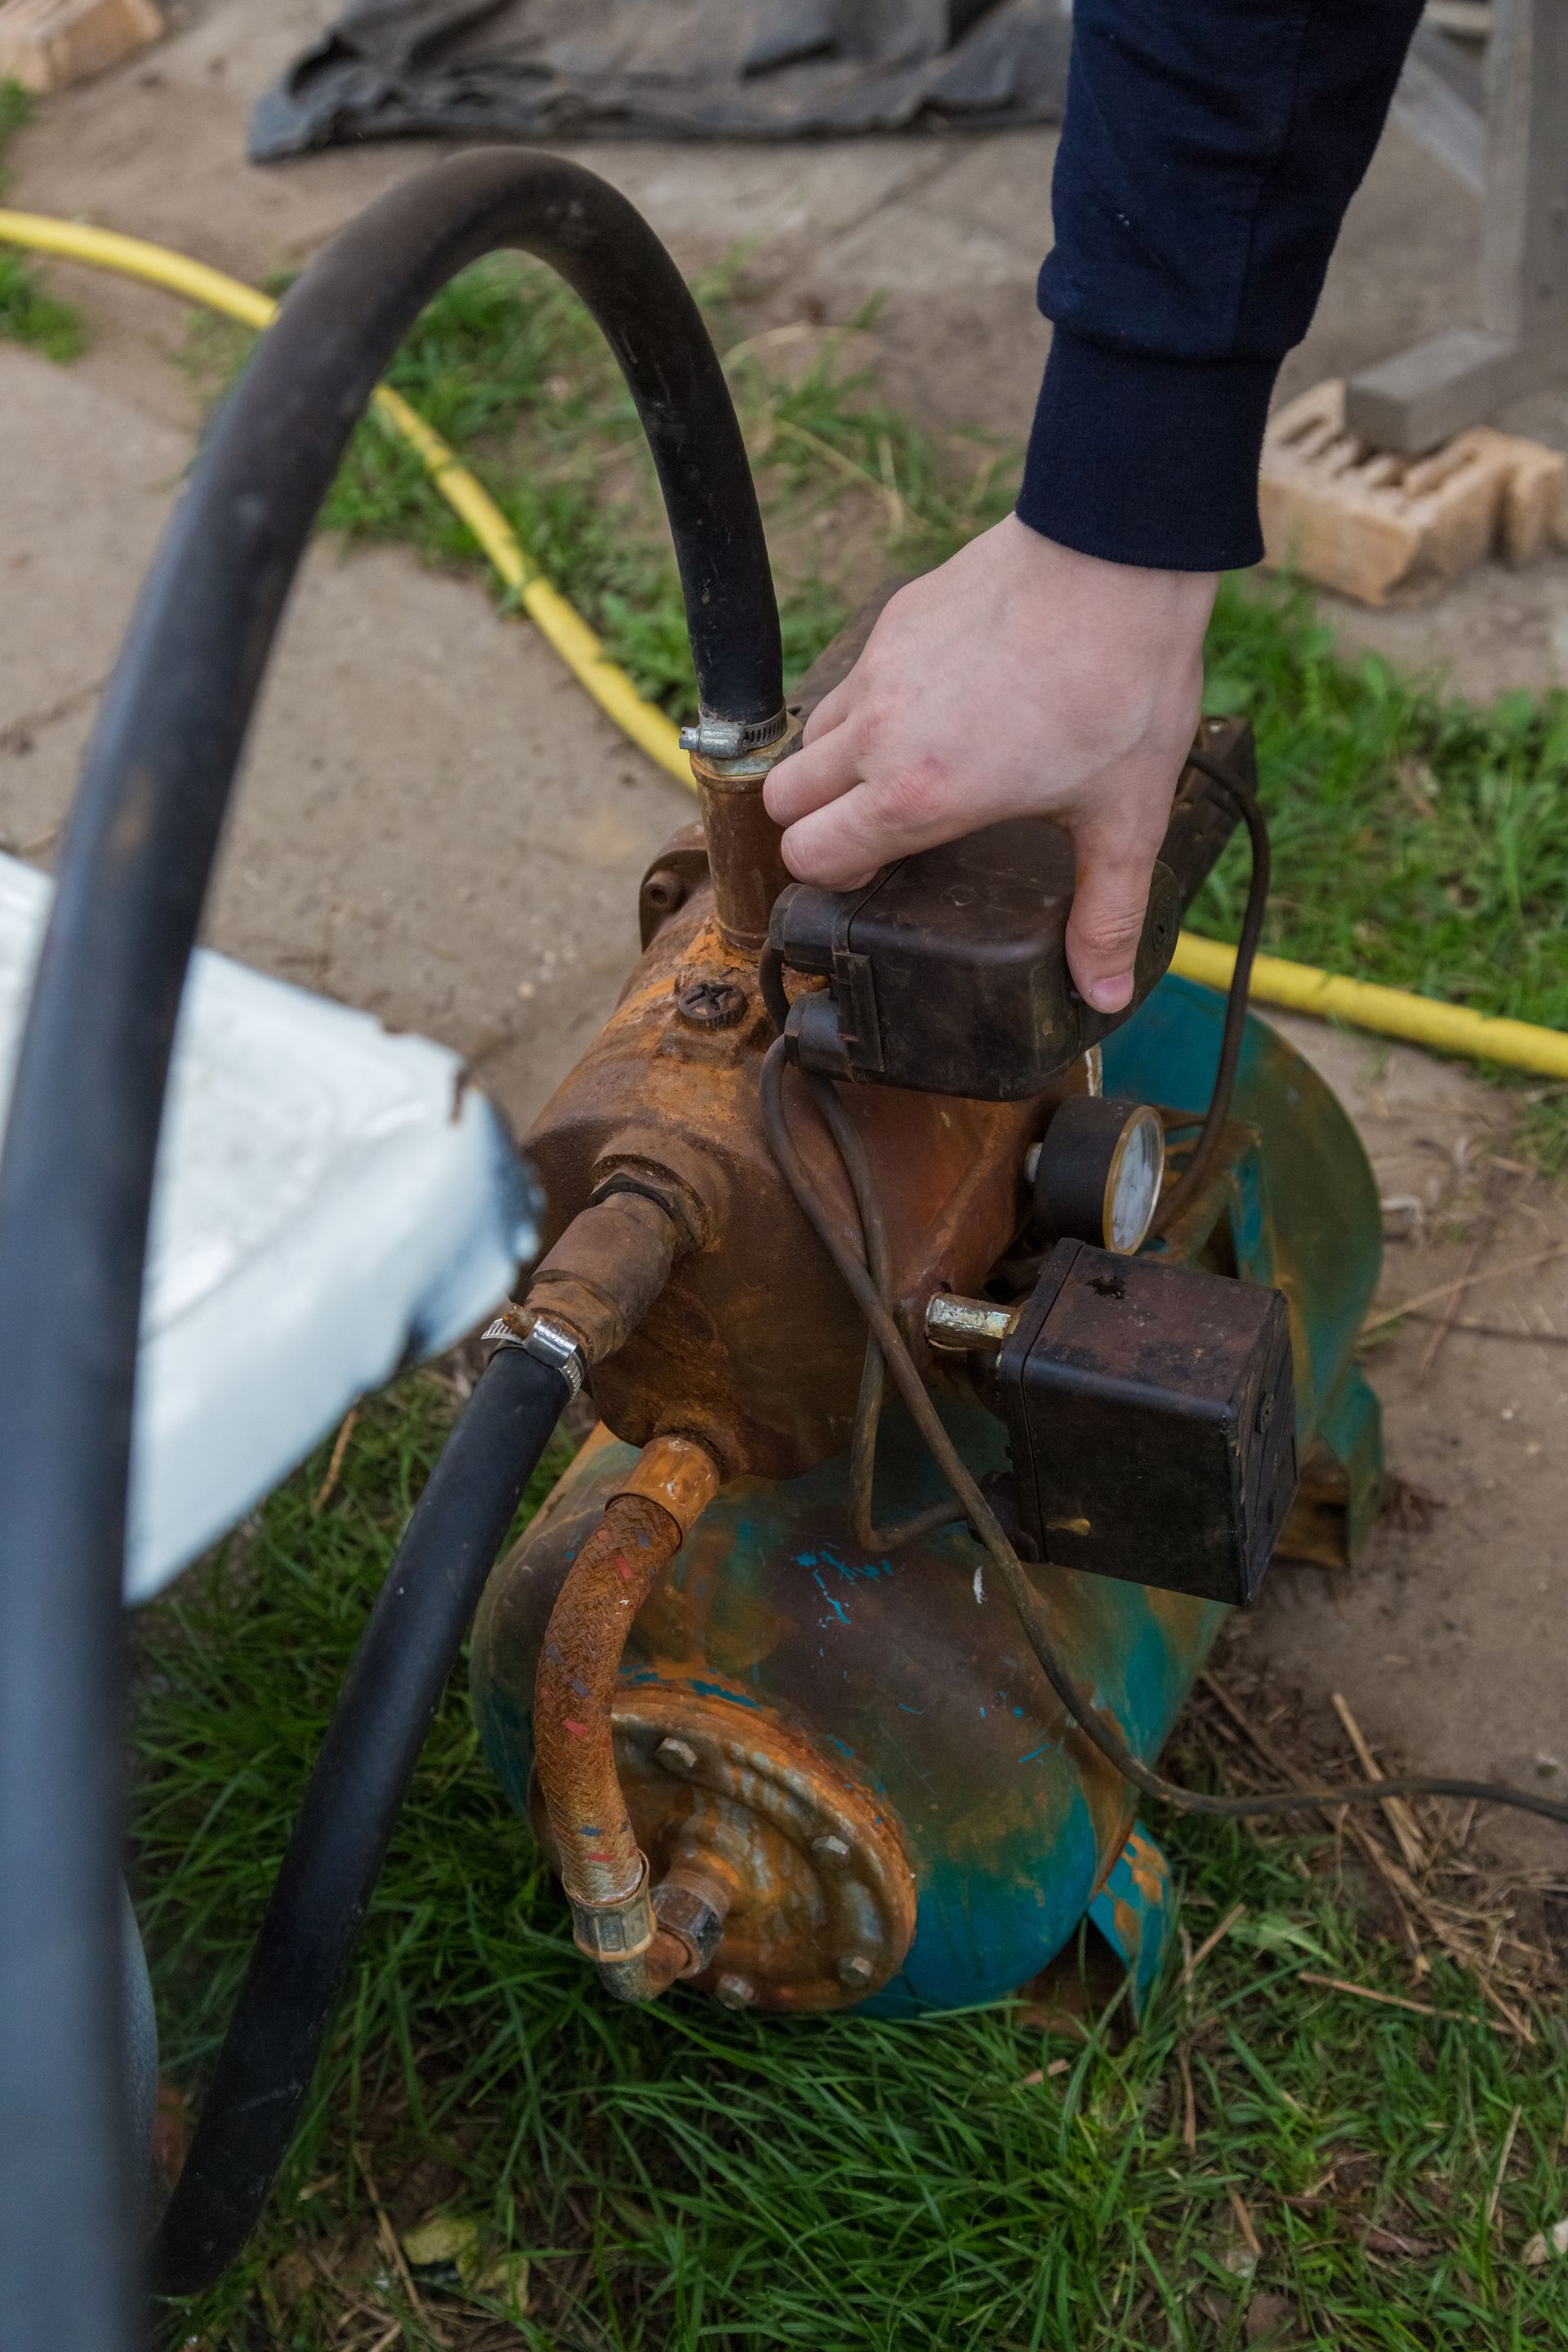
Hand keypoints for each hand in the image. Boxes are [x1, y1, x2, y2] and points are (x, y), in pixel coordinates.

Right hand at [763, 517, 1216, 1012]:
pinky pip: (852, 679)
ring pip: (810, 736)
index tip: (871, 879)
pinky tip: (934, 707)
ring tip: (900, 772)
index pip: (810, 855)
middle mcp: (877, 735)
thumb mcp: (1125, 815)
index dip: (831, 877)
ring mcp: (879, 670)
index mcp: (918, 795)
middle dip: (814, 825)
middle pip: (782, 800)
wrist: (1116, 552)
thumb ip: (1107, 911)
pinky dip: (871, 706)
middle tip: (872, 834)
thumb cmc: (1121, 683)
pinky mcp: (895, 620)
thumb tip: (1105, 994)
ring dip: (836, 766)